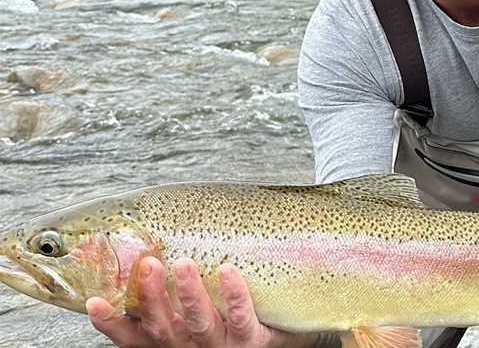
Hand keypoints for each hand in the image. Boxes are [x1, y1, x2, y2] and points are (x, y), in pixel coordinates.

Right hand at [86, 256, 318, 347]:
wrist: (282, 335)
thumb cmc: (230, 314)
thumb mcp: (194, 307)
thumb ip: (170, 289)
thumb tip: (140, 242)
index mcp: (173, 339)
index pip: (135, 335)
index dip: (112, 323)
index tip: (94, 302)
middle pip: (165, 329)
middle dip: (152, 297)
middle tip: (149, 264)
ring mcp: (224, 346)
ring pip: (201, 324)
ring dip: (190, 294)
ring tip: (182, 264)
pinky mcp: (255, 342)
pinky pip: (243, 318)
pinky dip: (234, 295)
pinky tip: (230, 271)